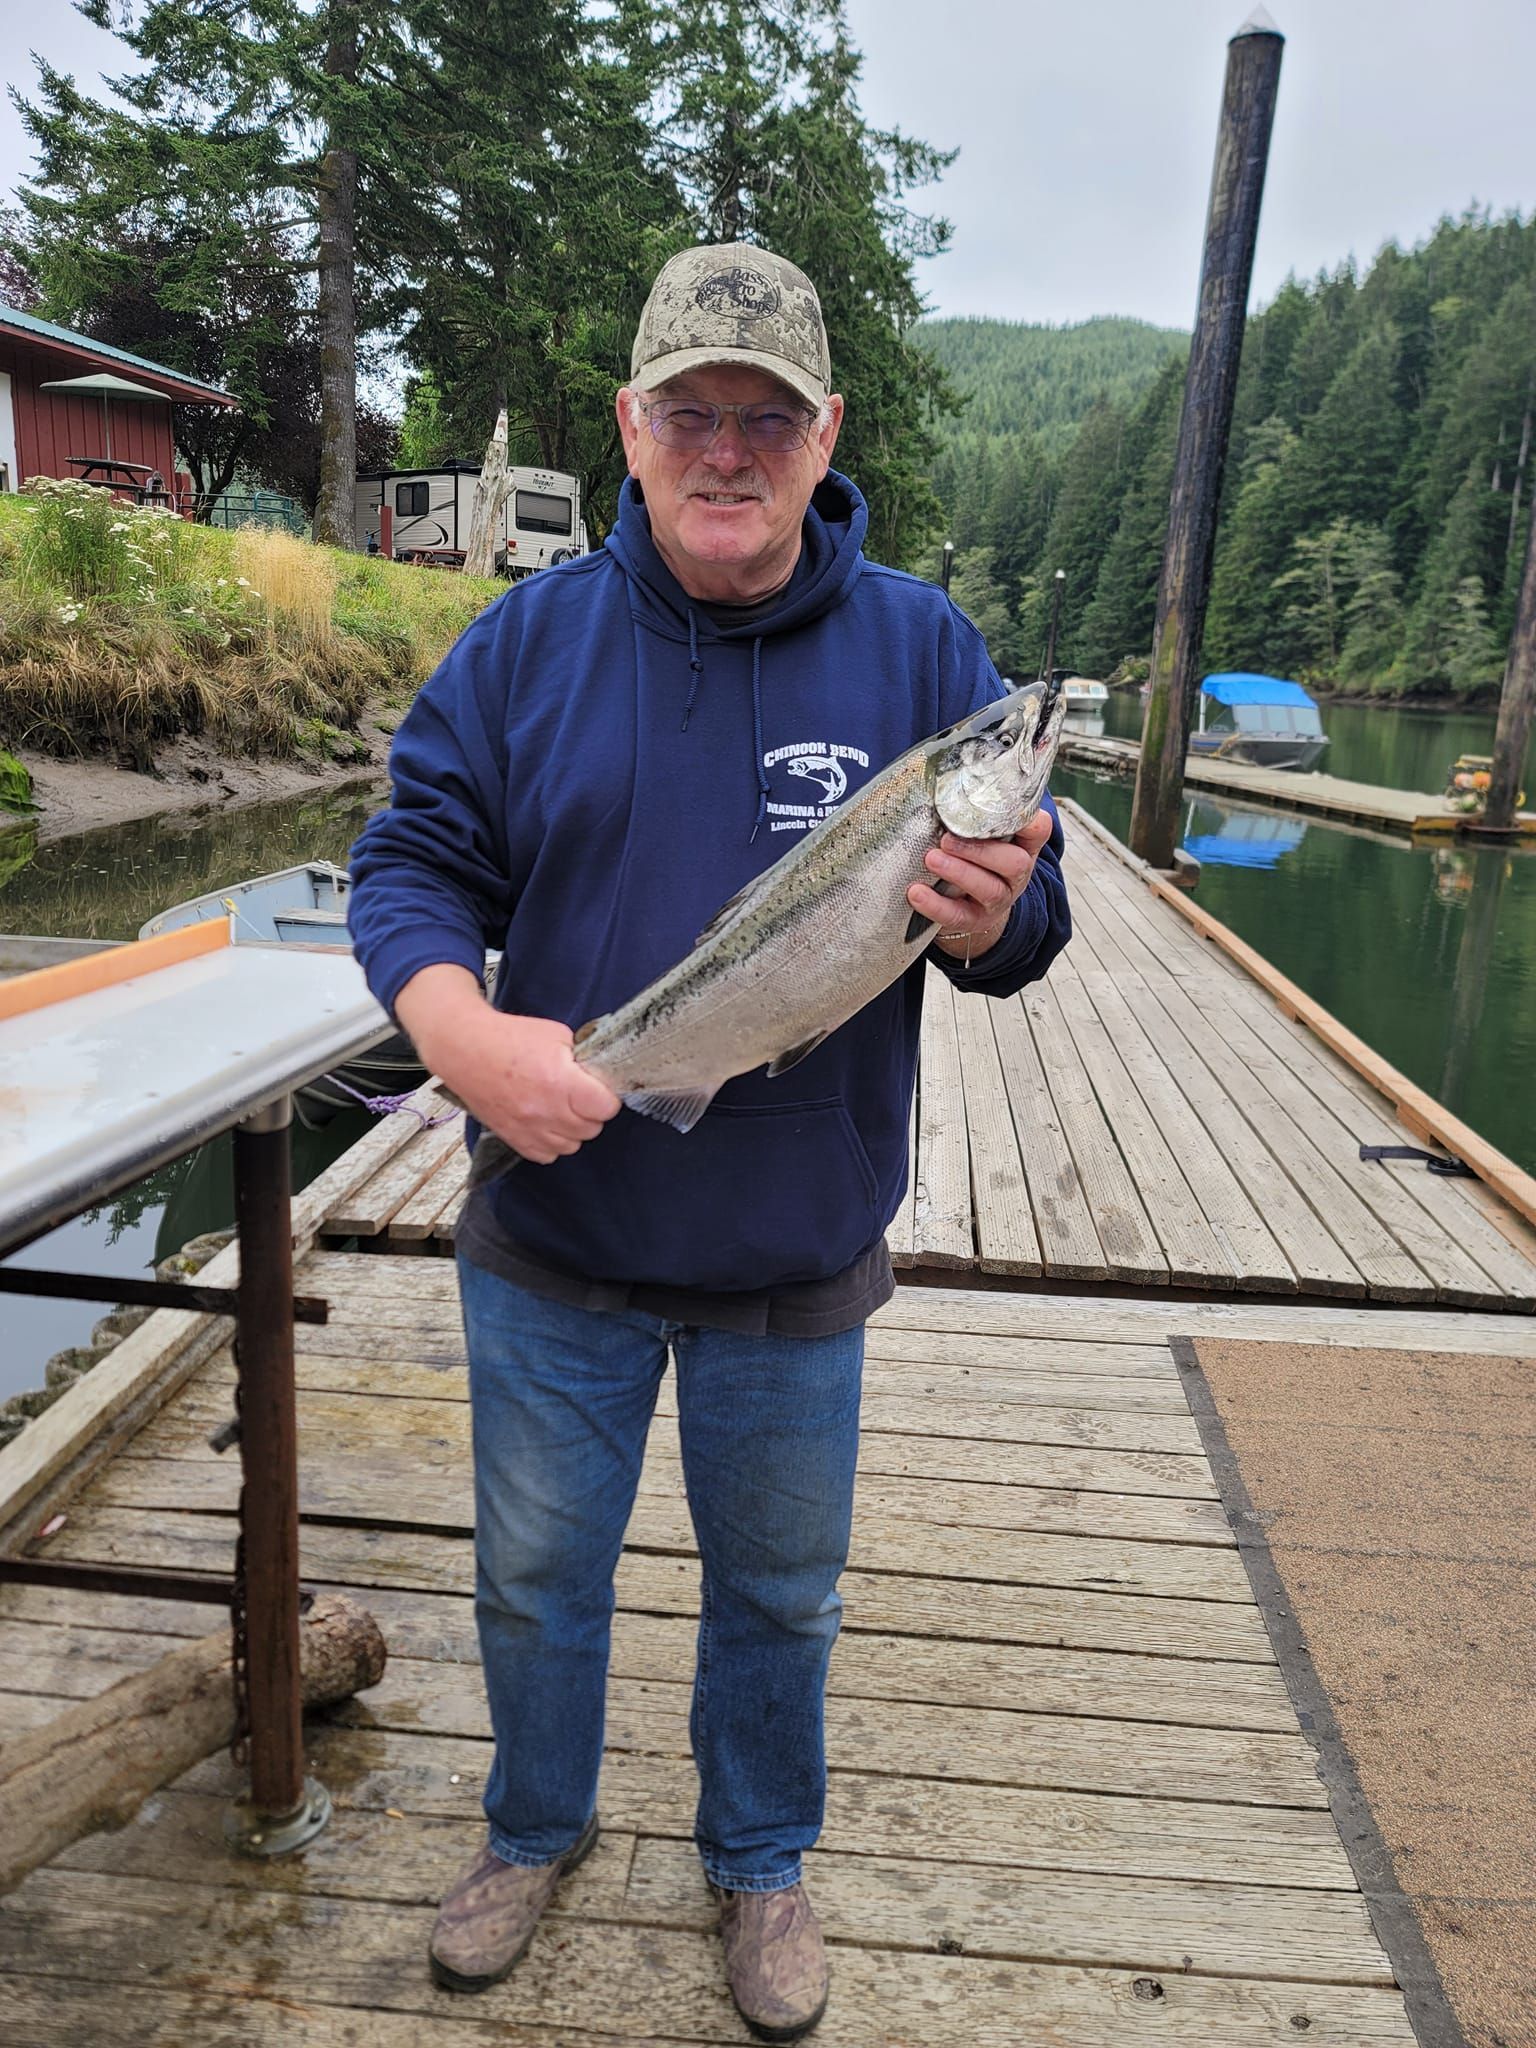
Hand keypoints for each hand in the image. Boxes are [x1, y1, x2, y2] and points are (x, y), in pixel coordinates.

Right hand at [395, 965, 620, 1164]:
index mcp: (562, 1083)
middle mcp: (547, 1112)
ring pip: (572, 1146)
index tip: (599, 1088)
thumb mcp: (557, 1035)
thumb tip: (596, 1077)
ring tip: (560, 1107)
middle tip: (579, 1094)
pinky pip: (547, 1155)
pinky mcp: (514, 1139)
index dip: (607, 1096)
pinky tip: (545, 1121)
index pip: (607, 1108)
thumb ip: (582, 1060)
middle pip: (592, 1128)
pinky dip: (551, 1142)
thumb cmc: (508, 1038)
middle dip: (590, 1111)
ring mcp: (529, 1130)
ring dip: (572, 1129)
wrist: (465, 1049)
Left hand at [907, 809, 1053, 962]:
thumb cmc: (971, 858)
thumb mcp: (981, 836)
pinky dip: (936, 905)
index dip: (1031, 822)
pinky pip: (958, 916)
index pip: (1038, 830)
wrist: (968, 905)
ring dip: (959, 872)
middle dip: (980, 851)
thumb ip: (974, 814)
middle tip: (946, 840)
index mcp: (1021, 847)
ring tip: (931, 859)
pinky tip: (916, 893)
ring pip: (989, 889)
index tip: (1008, 810)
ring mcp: (998, 900)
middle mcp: (1016, 875)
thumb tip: (946, 775)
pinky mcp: (975, 920)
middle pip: (1015, 863)